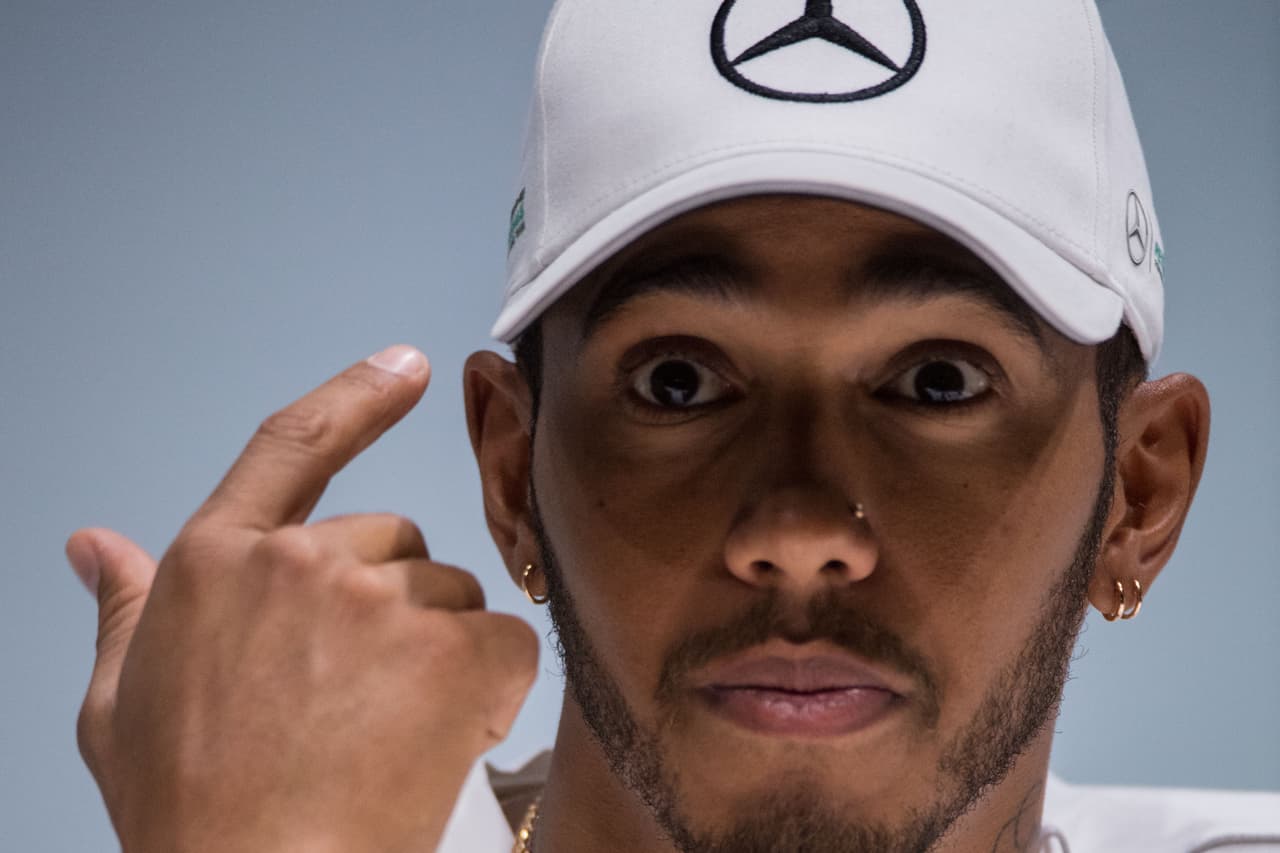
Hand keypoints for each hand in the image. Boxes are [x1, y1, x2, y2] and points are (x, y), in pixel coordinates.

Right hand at [66, 345, 538, 852]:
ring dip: (438, 652)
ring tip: (387, 732)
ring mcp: (378, 599)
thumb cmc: (192, 811)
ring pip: (450, 595)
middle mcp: (297, 560)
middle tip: (359, 696)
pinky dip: (493, 686)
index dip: (354, 397)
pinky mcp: (449, 647)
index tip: (403, 364)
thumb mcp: (123, 707)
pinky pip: (504, 642)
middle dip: (393, 605)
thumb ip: (125, 610)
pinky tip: (445, 737)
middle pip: (394, 542)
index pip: (292, 445)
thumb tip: (94, 547)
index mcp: (216, 561)